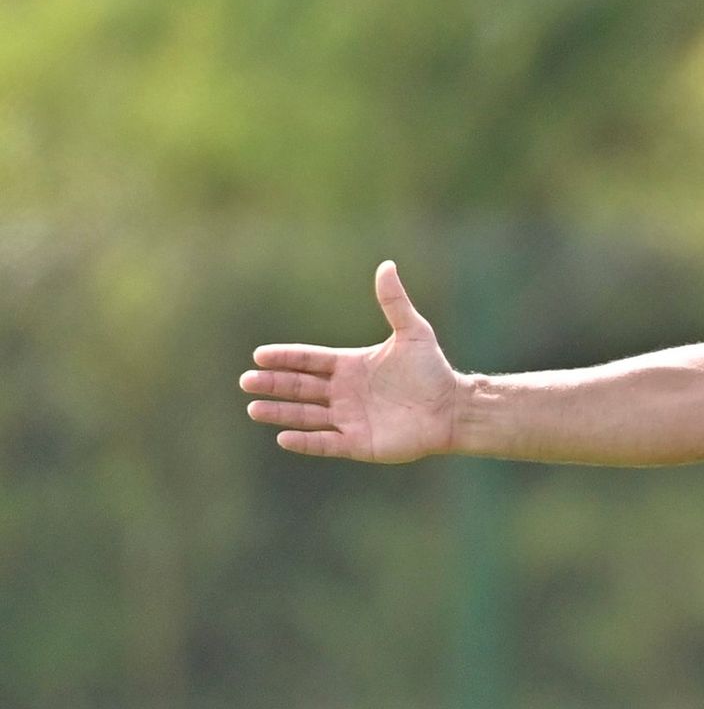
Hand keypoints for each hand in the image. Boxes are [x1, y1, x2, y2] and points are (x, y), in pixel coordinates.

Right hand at [241, 261, 459, 461]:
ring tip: (254, 408)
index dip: (285, 358)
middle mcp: (344, 392)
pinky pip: (325, 443)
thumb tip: (387, 265)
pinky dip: (305, 441)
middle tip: (246, 381)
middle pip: (300, 387)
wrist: (451, 407)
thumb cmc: (432, 370)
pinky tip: (283, 437)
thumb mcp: (412, 332)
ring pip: (306, 415)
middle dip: (274, 384)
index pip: (309, 361)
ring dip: (281, 412)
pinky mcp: (358, 443)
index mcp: (350, 365)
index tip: (259, 355)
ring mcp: (349, 419)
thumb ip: (394, 302)